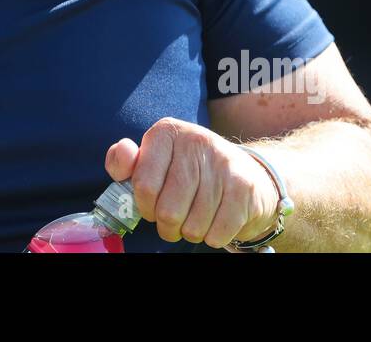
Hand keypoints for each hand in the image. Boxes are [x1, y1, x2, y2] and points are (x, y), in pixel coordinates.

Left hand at [105, 118, 278, 247]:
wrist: (247, 173)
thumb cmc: (188, 171)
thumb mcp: (153, 160)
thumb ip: (124, 161)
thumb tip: (123, 154)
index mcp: (167, 131)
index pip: (143, 185)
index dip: (144, 207)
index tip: (151, 206)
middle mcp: (196, 141)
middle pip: (167, 210)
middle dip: (166, 226)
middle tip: (172, 221)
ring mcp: (223, 163)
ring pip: (193, 226)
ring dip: (190, 232)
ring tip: (195, 219)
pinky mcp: (244, 187)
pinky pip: (217, 233)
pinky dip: (213, 237)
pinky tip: (215, 221)